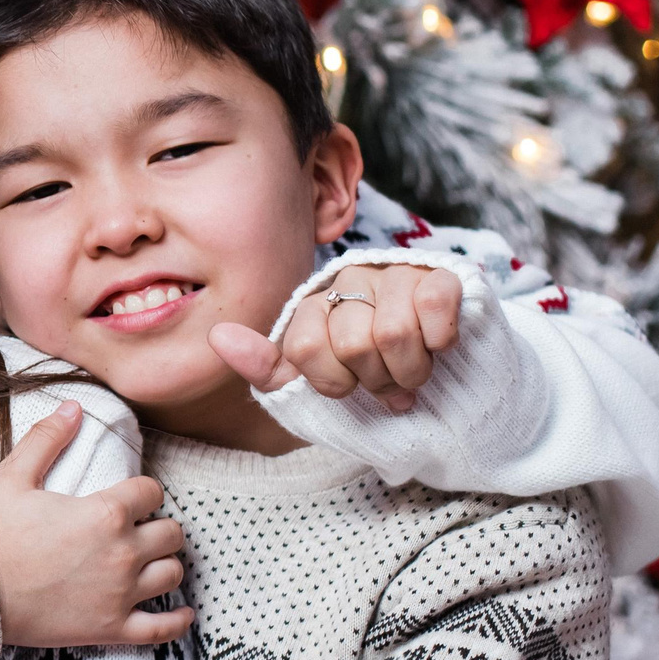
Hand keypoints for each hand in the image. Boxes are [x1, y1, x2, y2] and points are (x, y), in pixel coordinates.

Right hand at [0, 401, 191, 647]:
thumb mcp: (13, 477)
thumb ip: (47, 438)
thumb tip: (74, 406)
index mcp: (105, 513)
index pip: (151, 492)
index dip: (143, 492)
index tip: (131, 498)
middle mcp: (122, 553)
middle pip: (171, 533)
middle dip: (160, 526)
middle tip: (141, 529)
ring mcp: (120, 594)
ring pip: (172, 574)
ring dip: (166, 565)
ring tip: (152, 562)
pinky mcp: (112, 628)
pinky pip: (162, 629)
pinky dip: (176, 621)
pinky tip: (181, 613)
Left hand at [209, 263, 463, 414]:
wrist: (436, 377)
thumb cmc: (368, 377)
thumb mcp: (309, 382)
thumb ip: (265, 366)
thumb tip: (218, 336)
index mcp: (313, 305)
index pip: (304, 348)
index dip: (333, 382)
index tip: (350, 385)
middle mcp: (350, 280)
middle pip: (354, 345)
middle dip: (377, 381)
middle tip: (389, 380)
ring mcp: (395, 274)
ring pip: (394, 333)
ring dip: (411, 370)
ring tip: (414, 368)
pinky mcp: (440, 274)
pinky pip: (434, 307)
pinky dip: (439, 341)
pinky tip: (438, 343)